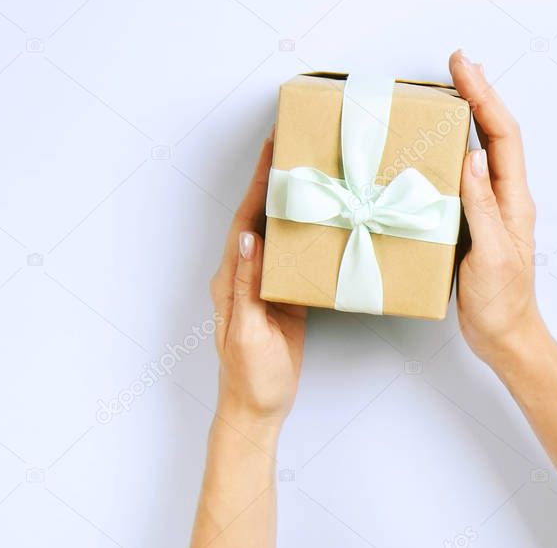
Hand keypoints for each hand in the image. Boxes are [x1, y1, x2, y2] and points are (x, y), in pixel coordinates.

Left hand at [209, 135, 306, 431]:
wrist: (257, 410)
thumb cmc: (249, 376)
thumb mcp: (248, 331)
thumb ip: (247, 285)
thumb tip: (249, 237)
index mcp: (231, 279)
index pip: (245, 219)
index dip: (257, 183)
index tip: (271, 150)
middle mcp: (245, 274)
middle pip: (260, 216)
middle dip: (274, 181)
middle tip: (295, 146)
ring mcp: (266, 285)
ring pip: (279, 233)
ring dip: (293, 202)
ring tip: (314, 172)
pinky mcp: (285, 298)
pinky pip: (295, 257)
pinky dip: (308, 234)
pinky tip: (325, 220)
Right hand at [449, 50, 544, 369]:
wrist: (505, 336)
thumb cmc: (501, 302)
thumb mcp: (491, 255)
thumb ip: (482, 206)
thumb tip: (471, 156)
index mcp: (513, 200)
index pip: (501, 136)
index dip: (484, 97)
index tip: (463, 67)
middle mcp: (505, 196)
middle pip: (494, 133)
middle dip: (478, 93)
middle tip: (455, 62)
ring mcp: (491, 207)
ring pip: (482, 148)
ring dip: (468, 115)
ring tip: (449, 88)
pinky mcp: (474, 220)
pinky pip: (465, 173)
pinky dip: (452, 147)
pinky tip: (437, 143)